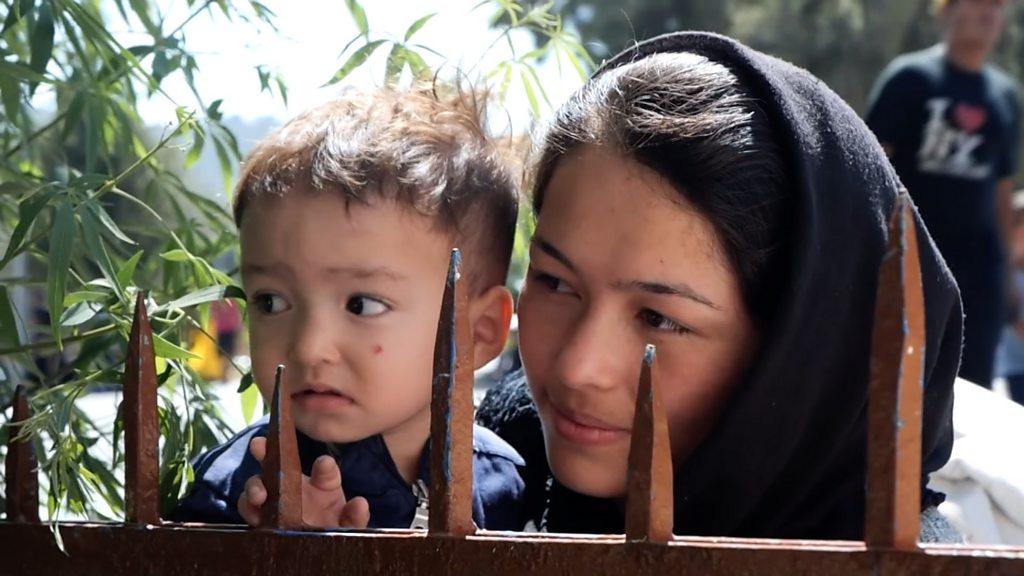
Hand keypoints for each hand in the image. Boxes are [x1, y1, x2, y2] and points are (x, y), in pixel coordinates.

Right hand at [236, 436, 370, 528]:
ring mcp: (277, 502)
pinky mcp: (262, 519)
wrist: (316, 550)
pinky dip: (249, 510)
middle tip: (260, 446)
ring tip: (259, 495)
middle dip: (266, 451)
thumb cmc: (333, 528)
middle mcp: (296, 487)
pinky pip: (250, 511)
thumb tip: (360, 503)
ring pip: (258, 486)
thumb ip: (354, 516)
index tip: (324, 465)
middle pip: (278, 464)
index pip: (325, 470)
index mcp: (323, 485)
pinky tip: (255, 516)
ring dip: (255, 486)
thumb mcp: (348, 524)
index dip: (325, 467)